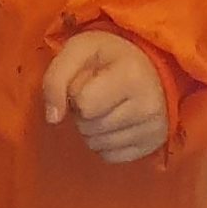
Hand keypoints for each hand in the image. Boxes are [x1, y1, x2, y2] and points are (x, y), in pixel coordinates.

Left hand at [41, 30, 169, 164]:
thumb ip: (55, 79)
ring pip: (96, 144)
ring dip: (90, 128)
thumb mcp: (78, 50)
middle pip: (88, 126)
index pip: (84, 104)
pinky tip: (113, 123)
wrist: (151, 66)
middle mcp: (149, 107)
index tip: (88, 80)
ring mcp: (154, 129)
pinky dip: (103, 143)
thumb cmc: (110, 55)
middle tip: (96, 94)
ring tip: (105, 107)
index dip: (76, 93)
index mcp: (131, 76)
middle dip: (82, 112)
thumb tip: (52, 118)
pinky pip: (110, 157)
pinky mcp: (154, 146)